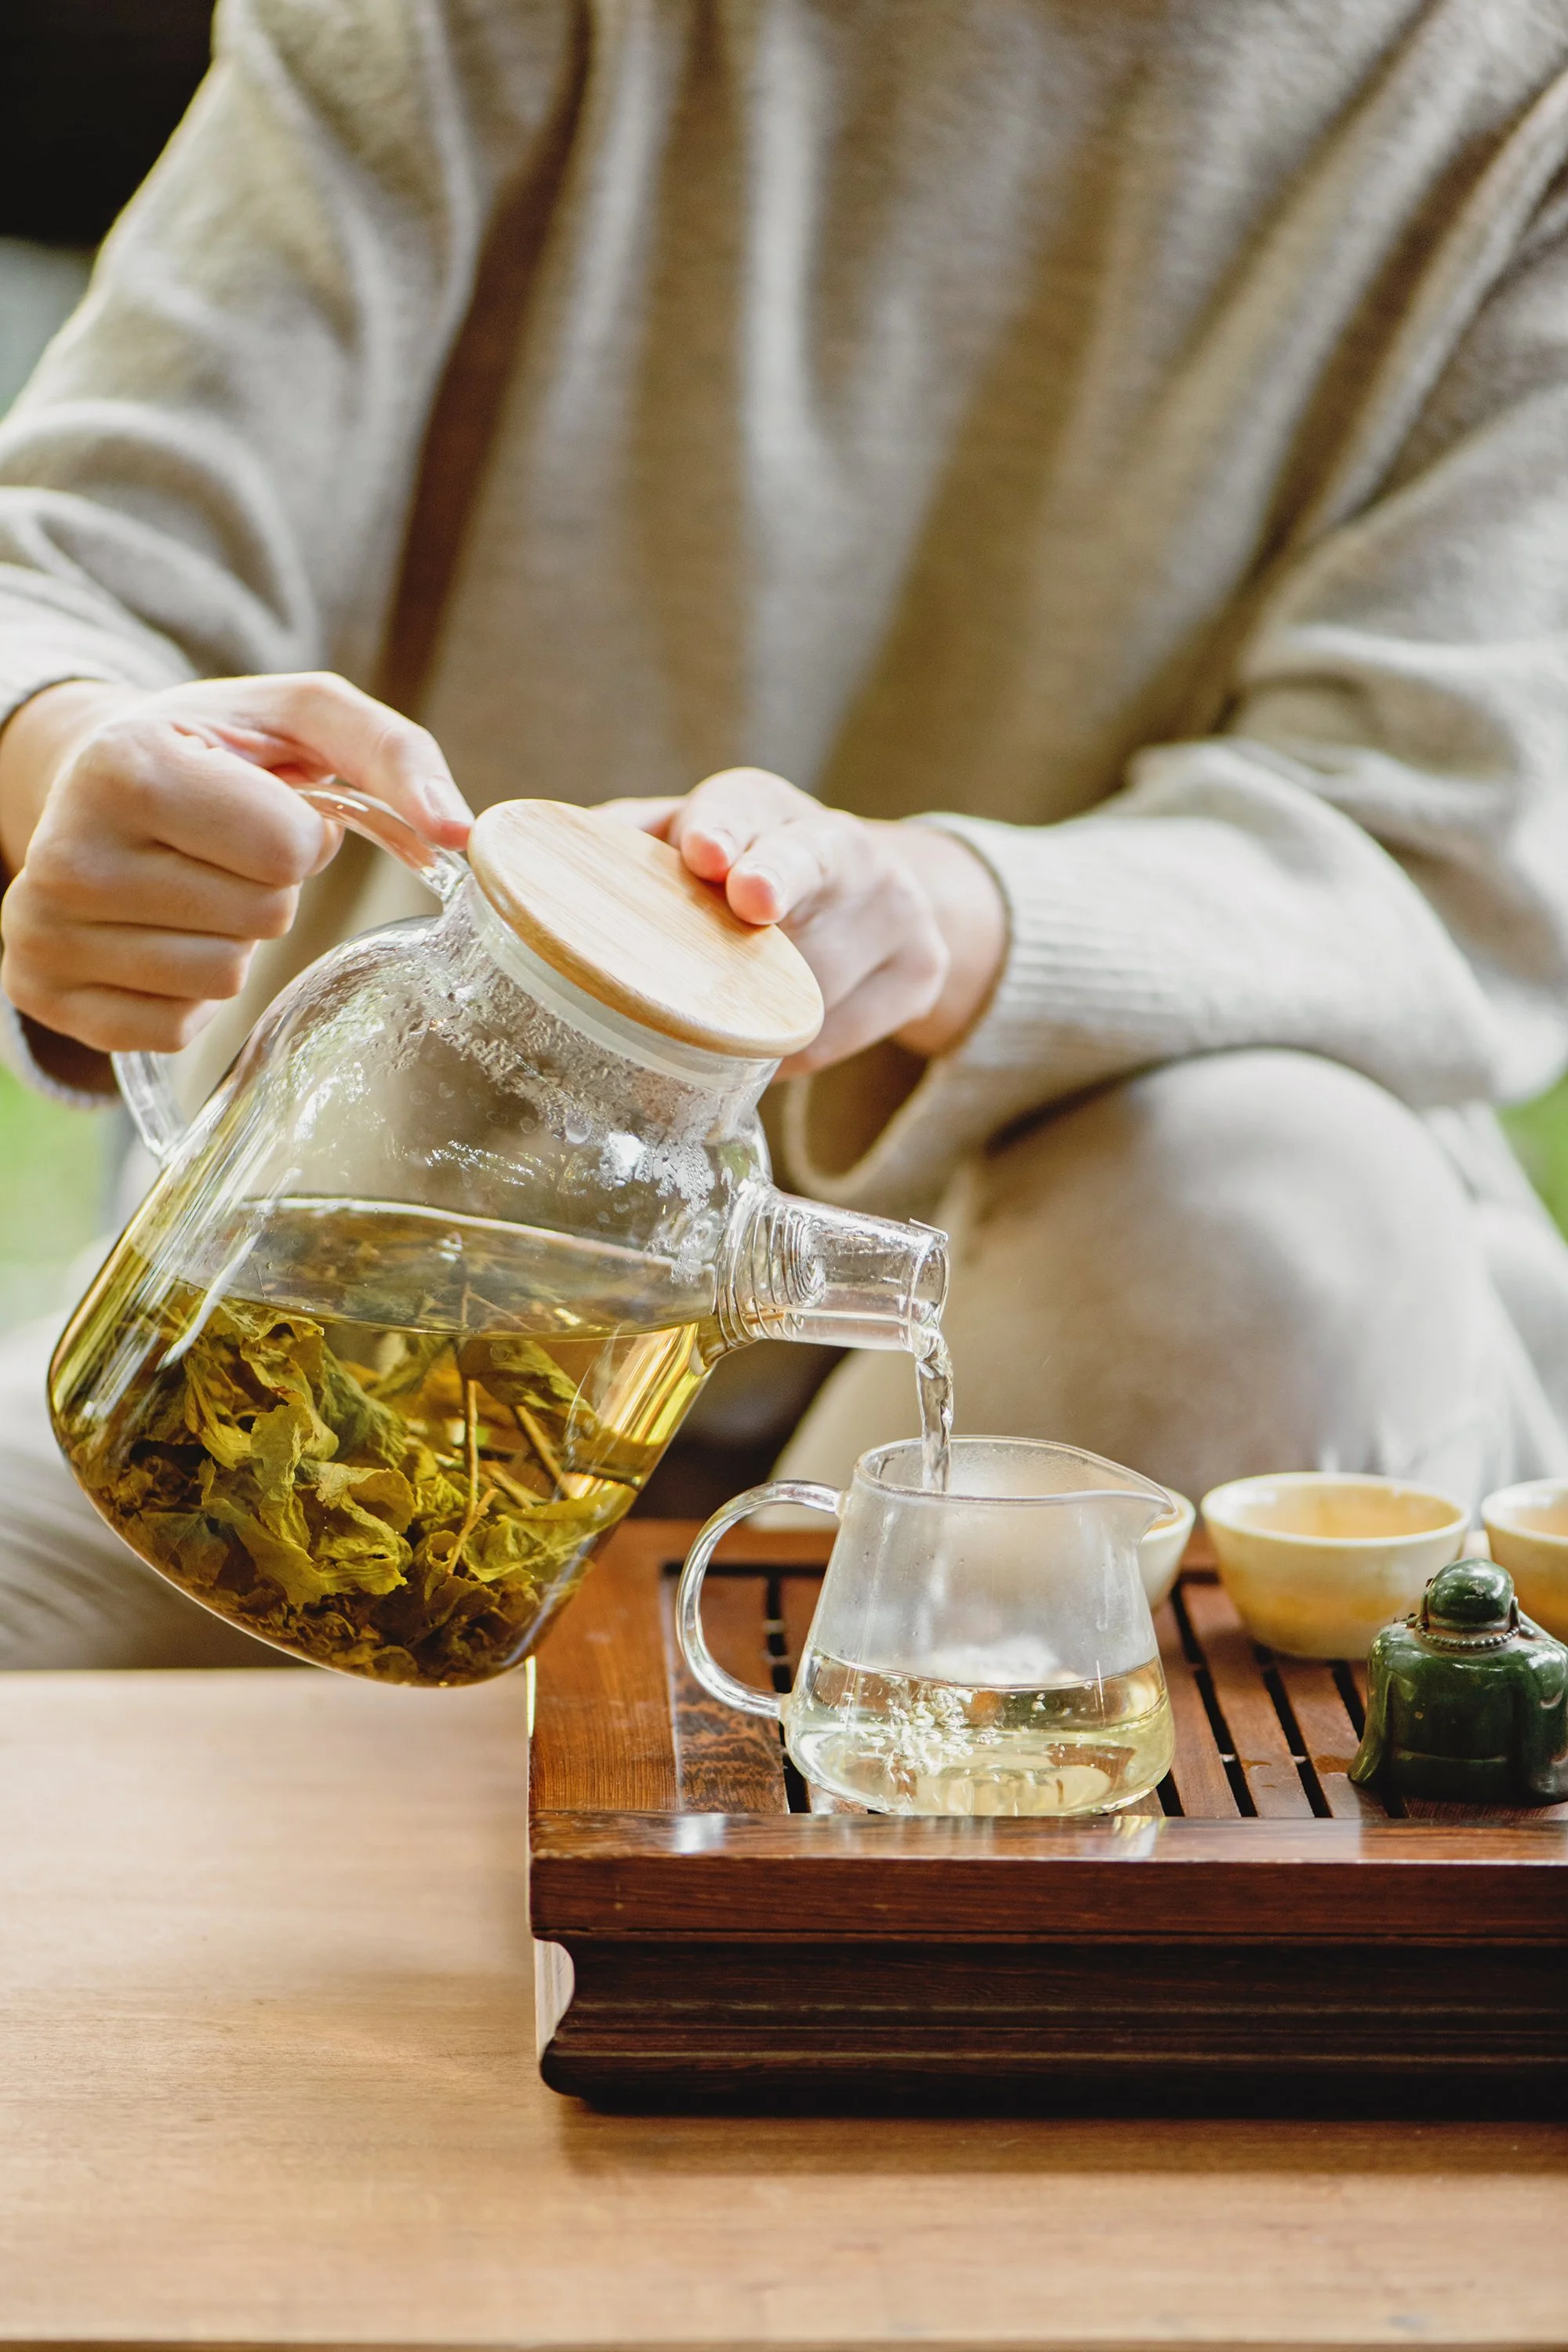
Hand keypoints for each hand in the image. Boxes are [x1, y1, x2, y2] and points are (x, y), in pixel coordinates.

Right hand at [0, 672, 470, 1075]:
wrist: (92, 776)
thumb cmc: (217, 746)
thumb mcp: (302, 717)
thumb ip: (395, 755)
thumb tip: (461, 834)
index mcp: (128, 766)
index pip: (285, 853)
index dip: (298, 834)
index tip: (256, 804)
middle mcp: (67, 853)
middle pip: (262, 920)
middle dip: (266, 887)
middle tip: (216, 849)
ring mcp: (42, 931)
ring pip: (223, 982)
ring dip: (233, 940)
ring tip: (187, 888)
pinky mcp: (41, 995)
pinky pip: (175, 1032)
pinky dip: (189, 994)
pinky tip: (156, 934)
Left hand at [604, 768, 1005, 1074]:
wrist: (876, 903)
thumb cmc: (743, 877)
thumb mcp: (685, 849)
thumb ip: (614, 851)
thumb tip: (495, 855)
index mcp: (763, 807)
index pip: (743, 807)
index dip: (723, 829)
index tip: (704, 853)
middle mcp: (842, 844)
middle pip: (813, 864)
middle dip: (779, 877)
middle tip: (751, 900)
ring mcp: (895, 909)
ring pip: (819, 972)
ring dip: (763, 1007)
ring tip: (721, 1027)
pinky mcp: (921, 971)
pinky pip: (838, 1033)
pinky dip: (792, 1052)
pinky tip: (766, 1051)